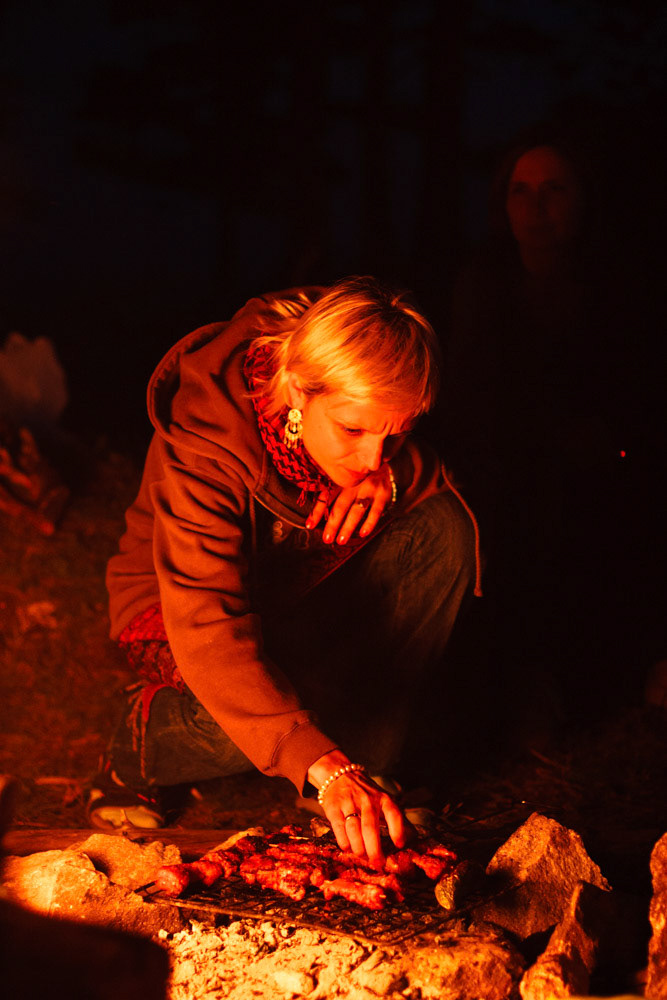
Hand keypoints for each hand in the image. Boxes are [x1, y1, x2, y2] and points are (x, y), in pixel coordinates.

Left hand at [306, 465, 393, 544]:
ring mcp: (369, 488)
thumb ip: (332, 488)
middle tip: (326, 538)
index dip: (317, 511)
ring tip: (341, 540)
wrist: (384, 459)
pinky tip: (363, 533)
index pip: (326, 496)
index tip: (309, 525)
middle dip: (333, 524)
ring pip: (357, 510)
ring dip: (348, 526)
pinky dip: (370, 523)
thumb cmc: (360, 472)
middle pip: (341, 506)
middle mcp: (354, 483)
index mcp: (341, 478)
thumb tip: (316, 509)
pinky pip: (376, 511)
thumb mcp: (345, 475)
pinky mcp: (383, 494)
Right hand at [307, 750, 409, 868]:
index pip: (393, 813)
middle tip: (378, 864)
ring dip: (359, 847)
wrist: (339, 775)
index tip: (399, 845)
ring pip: (354, 829)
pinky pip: (339, 828)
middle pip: (370, 827)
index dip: (397, 830)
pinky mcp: (334, 807)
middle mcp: (367, 800)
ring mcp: (349, 803)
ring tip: (363, 857)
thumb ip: (397, 819)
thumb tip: (414, 839)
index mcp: (383, 799)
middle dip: (374, 848)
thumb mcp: (384, 801)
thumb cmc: (367, 795)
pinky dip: (344, 842)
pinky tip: (348, 849)